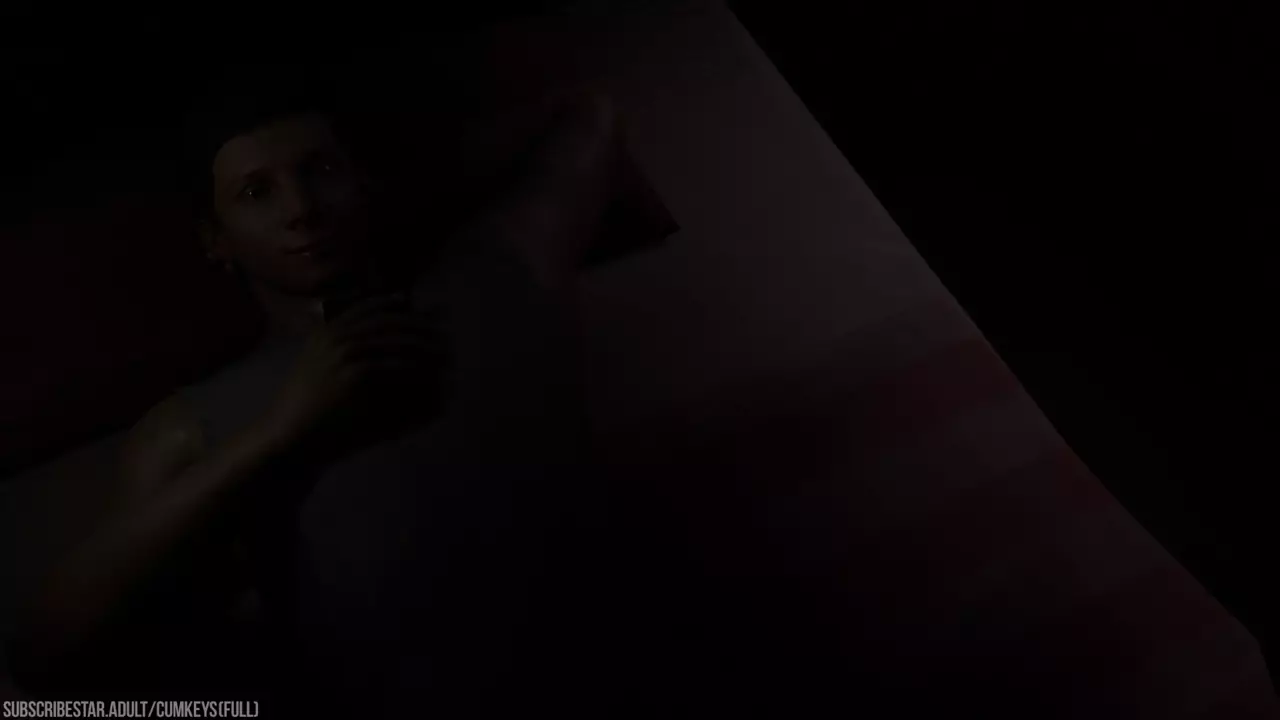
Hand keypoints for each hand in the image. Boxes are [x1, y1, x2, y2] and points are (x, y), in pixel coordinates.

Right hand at [257, 295, 444, 450]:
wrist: (288, 437)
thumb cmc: (303, 408)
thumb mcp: (314, 367)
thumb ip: (339, 350)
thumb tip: (379, 341)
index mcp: (325, 332)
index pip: (368, 307)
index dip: (397, 306)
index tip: (421, 309)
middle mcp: (336, 337)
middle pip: (391, 322)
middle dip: (421, 327)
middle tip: (445, 335)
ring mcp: (347, 355)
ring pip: (399, 343)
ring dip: (427, 349)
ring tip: (448, 358)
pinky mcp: (358, 376)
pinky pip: (399, 367)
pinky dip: (421, 372)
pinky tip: (436, 379)